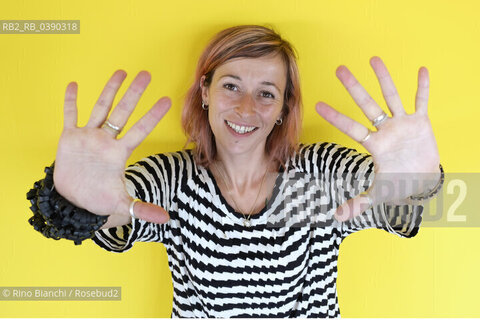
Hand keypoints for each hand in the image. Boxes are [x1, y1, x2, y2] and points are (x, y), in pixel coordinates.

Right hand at [53, 70, 170, 225]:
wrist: (74, 201)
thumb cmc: (98, 200)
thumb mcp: (121, 204)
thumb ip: (143, 209)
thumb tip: (167, 220)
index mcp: (119, 153)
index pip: (140, 130)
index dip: (153, 115)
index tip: (167, 100)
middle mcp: (106, 140)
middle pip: (122, 112)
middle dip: (133, 93)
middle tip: (146, 74)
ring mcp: (88, 137)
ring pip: (100, 108)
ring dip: (109, 90)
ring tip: (121, 72)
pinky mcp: (69, 138)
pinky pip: (69, 115)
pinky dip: (70, 101)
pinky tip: (73, 85)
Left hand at [316, 56, 439, 221]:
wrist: (422, 180)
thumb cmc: (398, 183)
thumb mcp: (379, 194)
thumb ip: (358, 203)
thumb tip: (337, 217)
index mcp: (373, 144)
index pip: (351, 127)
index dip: (336, 117)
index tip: (318, 105)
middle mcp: (384, 129)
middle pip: (366, 104)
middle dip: (354, 87)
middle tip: (339, 69)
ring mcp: (402, 124)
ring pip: (391, 97)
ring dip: (384, 79)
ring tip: (373, 58)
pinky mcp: (421, 122)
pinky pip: (422, 102)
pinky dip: (423, 88)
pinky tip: (422, 70)